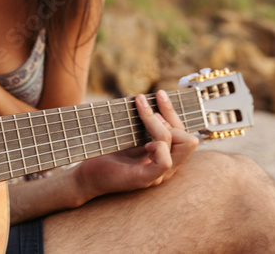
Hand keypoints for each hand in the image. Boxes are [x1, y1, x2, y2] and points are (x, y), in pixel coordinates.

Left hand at [72, 90, 198, 200]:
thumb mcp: (128, 133)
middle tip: (145, 104)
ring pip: (178, 144)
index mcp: (165, 154)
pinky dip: (158, 146)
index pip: (184, 132)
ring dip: (158, 123)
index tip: (158, 95)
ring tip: (140, 113)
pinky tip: (145, 143)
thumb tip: (143, 97)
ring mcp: (158, 174)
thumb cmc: (106, 152)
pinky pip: (165, 162)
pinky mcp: (144, 179)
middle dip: (170, 114)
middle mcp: (167, 165)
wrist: (86, 175)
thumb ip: (141, 122)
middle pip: (188, 138)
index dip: (173, 111)